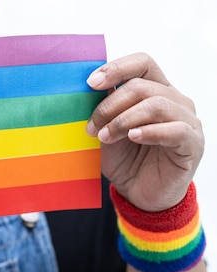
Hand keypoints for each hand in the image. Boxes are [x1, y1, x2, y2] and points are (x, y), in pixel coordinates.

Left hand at [86, 52, 203, 210]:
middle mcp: (175, 100)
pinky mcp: (193, 144)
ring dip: (123, 120)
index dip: (117, 68)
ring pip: (156, 104)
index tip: (90, 83)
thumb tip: (91, 88)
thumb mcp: (108, 131)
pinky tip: (133, 137)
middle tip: (92, 127)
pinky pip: (176, 130)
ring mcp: (187, 121)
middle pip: (142, 85)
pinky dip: (149, 132)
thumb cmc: (126, 160)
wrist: (140, 194)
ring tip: (105, 137)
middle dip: (110, 105)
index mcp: (155, 91)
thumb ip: (105, 110)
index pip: (143, 63)